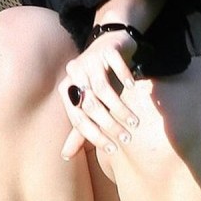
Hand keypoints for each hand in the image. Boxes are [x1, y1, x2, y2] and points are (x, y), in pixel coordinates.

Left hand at [59, 31, 140, 159]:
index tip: (113, 148)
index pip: (77, 118)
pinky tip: (134, 89)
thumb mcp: (91, 105)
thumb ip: (79, 129)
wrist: (112, 44)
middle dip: (110, 125)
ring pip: (103, 89)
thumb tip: (65, 156)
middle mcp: (75, 73)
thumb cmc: (101, 79)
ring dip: (120, 108)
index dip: (94, 136)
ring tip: (135, 122)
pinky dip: (125, 78)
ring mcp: (90, 59)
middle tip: (127, 138)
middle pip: (90, 105)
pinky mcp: (107, 49)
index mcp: (66, 89)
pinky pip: (116, 65)